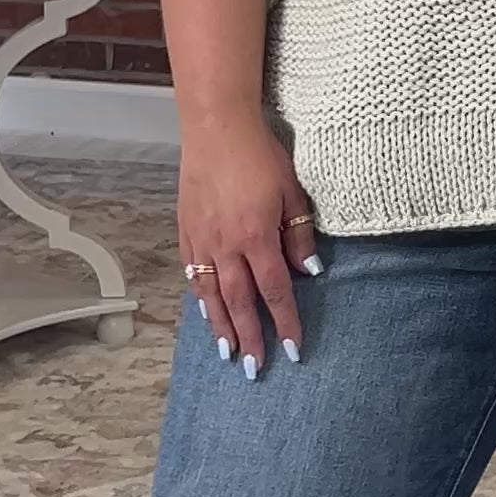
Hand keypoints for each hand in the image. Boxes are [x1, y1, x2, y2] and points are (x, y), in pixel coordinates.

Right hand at [178, 109, 320, 374]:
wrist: (216, 127)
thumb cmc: (260, 154)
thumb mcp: (292, 191)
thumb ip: (299, 233)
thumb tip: (308, 270)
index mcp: (256, 236)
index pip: (275, 291)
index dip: (285, 322)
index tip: (293, 349)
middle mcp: (226, 245)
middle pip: (240, 302)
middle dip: (249, 338)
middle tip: (255, 369)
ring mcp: (202, 239)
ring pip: (211, 294)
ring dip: (220, 326)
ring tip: (227, 353)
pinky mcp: (187, 229)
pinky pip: (193, 272)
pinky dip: (200, 297)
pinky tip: (205, 312)